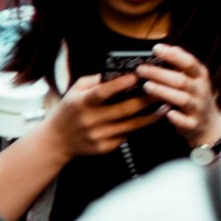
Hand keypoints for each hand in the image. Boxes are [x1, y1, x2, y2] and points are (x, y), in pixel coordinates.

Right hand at [36, 72, 164, 164]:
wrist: (56, 140)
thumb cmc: (68, 111)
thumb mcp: (74, 90)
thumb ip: (94, 81)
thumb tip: (118, 73)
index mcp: (81, 102)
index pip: (103, 92)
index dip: (120, 84)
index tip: (137, 76)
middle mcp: (90, 120)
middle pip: (125, 109)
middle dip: (146, 100)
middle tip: (162, 91)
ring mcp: (98, 135)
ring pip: (131, 125)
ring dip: (150, 116)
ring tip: (165, 107)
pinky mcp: (104, 148)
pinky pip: (125, 136)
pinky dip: (136, 128)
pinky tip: (147, 121)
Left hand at [131, 42, 220, 148]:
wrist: (210, 125)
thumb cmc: (194, 96)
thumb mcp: (192, 79)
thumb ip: (178, 66)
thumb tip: (159, 48)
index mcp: (200, 76)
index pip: (189, 63)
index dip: (173, 55)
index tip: (156, 48)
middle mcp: (201, 90)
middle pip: (181, 81)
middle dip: (160, 74)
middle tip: (141, 69)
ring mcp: (198, 108)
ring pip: (182, 99)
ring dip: (164, 92)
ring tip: (146, 86)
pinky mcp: (194, 124)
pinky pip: (186, 122)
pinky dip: (177, 118)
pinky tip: (167, 113)